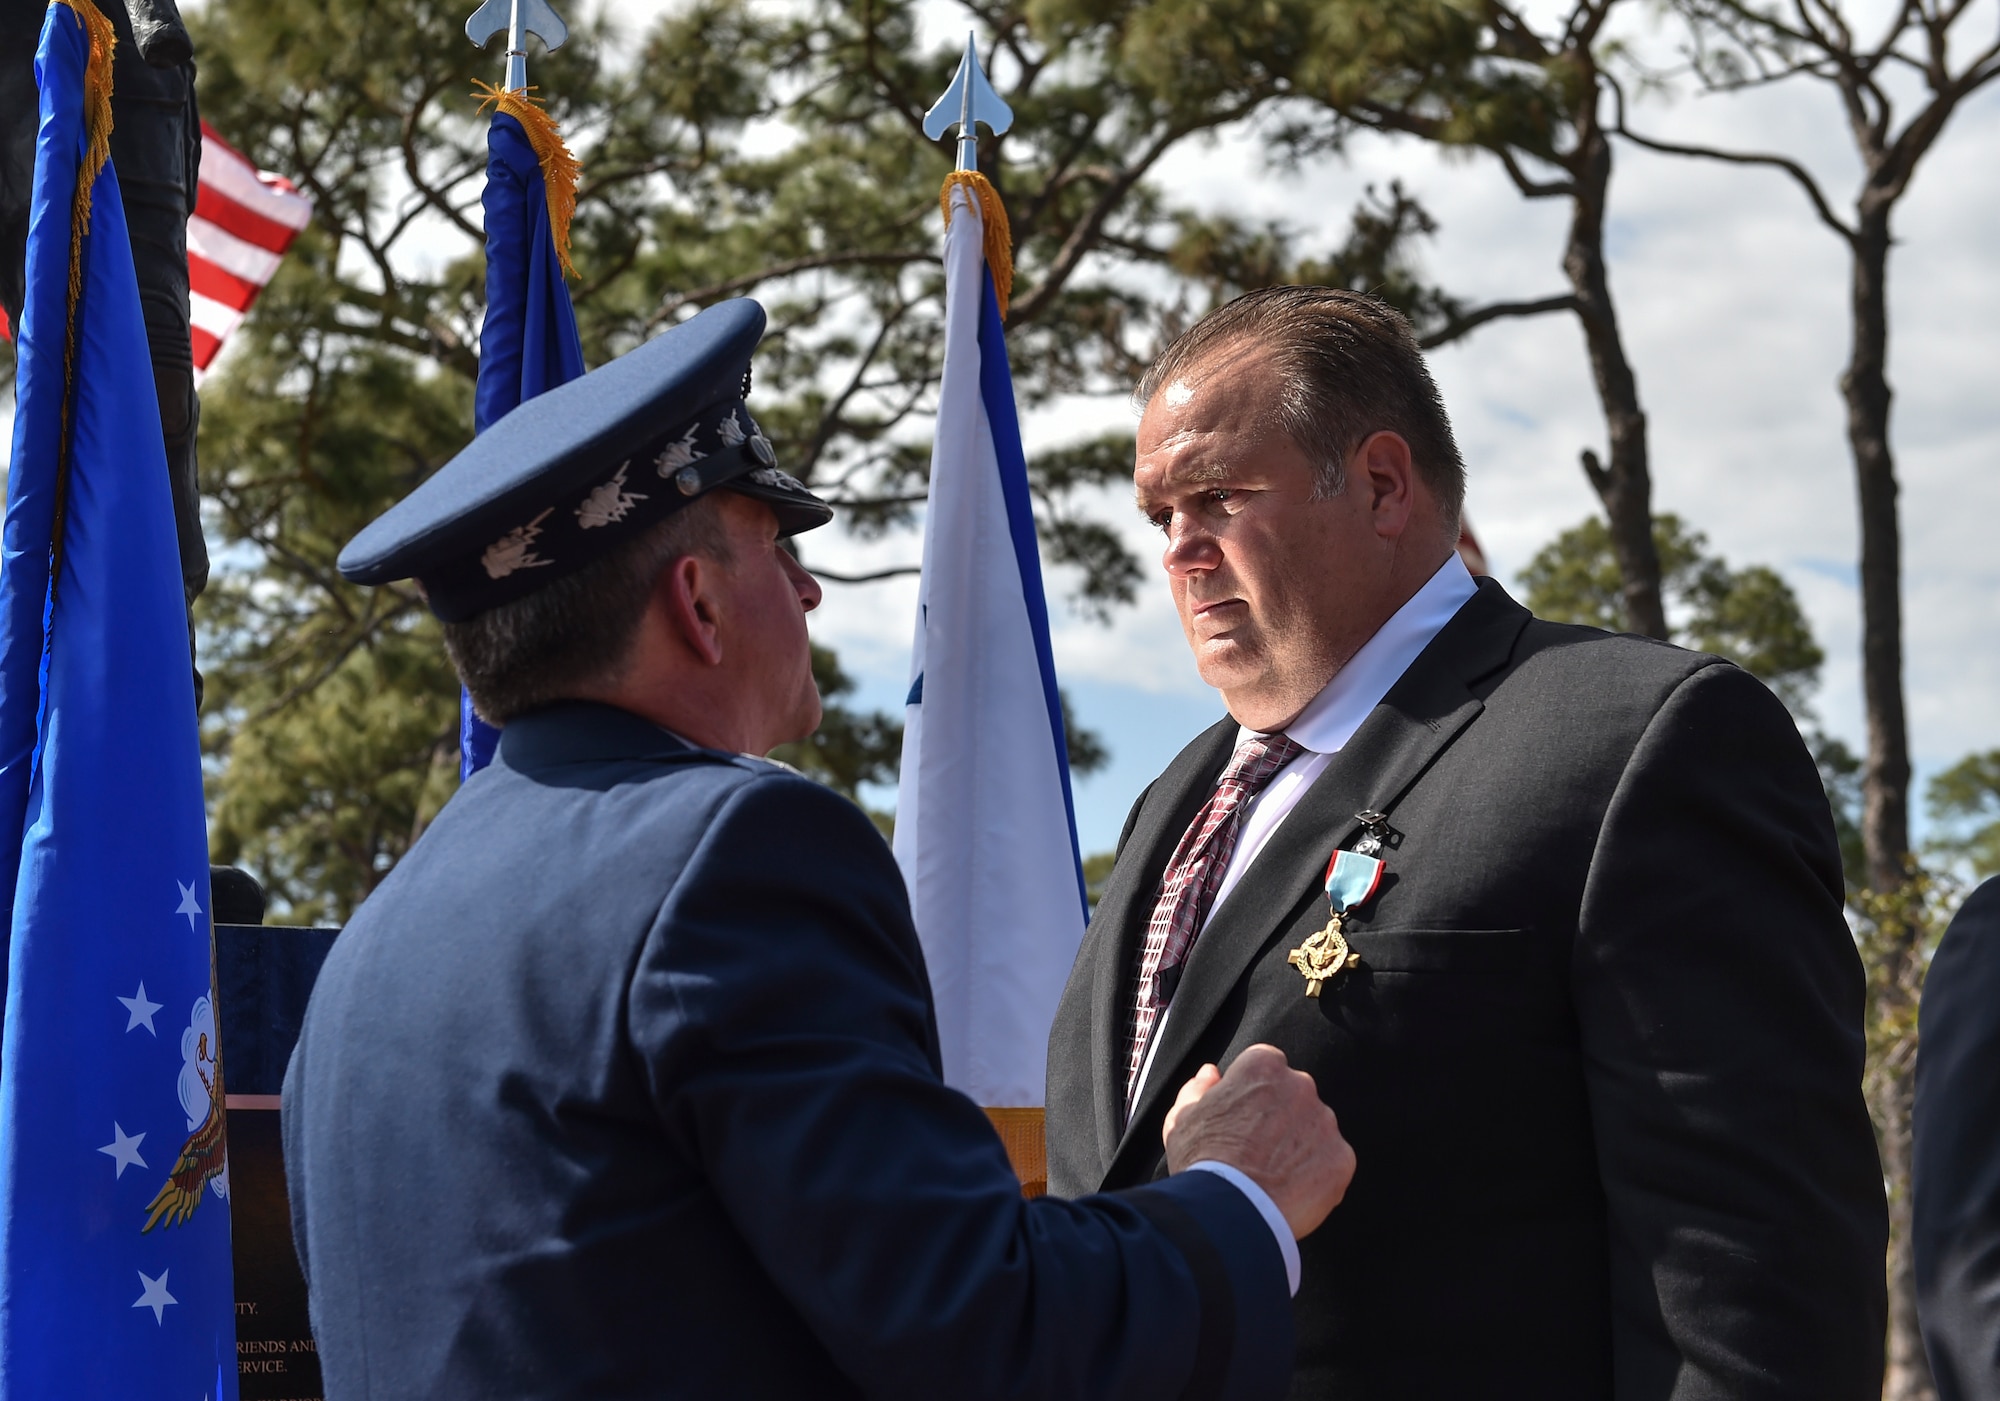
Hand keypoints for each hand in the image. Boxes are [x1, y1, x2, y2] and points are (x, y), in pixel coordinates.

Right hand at [1162, 1044, 1354, 1238]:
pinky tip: (1290, 1192)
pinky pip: (1331, 1163)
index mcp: (1262, 1067)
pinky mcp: (1341, 1158)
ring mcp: (1325, 1122)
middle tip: (1257, 1150)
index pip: (1265, 1067)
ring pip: (1315, 1130)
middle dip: (1280, 1118)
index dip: (1252, 1094)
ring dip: (1300, 1146)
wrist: (1229, 1211)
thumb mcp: (1182, 1118)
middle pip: (1295, 1096)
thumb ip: (1198, 1089)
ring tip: (1272, 1176)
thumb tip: (1210, 1074)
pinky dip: (1315, 1176)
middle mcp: (1300, 1086)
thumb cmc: (1201, 1162)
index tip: (1242, 1117)